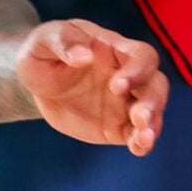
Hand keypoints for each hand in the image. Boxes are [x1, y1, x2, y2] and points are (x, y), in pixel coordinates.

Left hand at [18, 20, 165, 153]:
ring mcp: (124, 102)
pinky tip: (138, 149)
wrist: (35, 84)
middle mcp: (127, 75)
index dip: (138, 70)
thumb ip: (63, 41)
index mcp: (114, 49)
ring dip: (152, 125)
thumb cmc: (42, 53)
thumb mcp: (42, 41)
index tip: (118, 86)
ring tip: (143, 139)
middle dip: (152, 101)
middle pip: (156, 84)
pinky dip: (141, 143)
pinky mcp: (117, 126)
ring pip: (153, 112)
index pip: (142, 55)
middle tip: (139, 117)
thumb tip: (84, 56)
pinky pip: (136, 135)